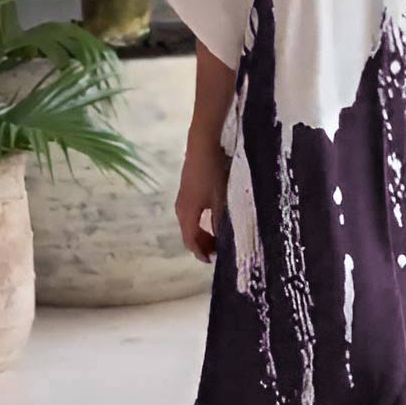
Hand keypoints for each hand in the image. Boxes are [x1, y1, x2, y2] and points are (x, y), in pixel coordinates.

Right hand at [175, 135, 229, 262]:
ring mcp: (183, 198)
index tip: (212, 261)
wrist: (203, 143)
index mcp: (187, 213)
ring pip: (191, 223)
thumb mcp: (221, 199)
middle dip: (202, 244)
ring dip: (203, 232)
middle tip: (219, 251)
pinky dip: (202, 221)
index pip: (190, 241)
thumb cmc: (213, 171)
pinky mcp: (188, 189)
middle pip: (189, 233)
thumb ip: (221, 220)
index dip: (200, 253)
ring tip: (220, 236)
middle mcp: (181, 207)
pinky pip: (193, 213)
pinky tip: (216, 218)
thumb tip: (224, 240)